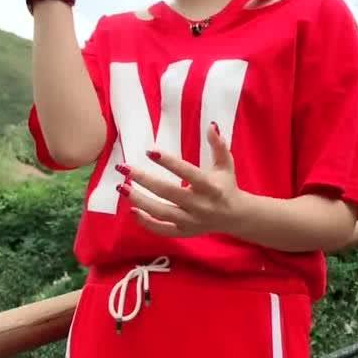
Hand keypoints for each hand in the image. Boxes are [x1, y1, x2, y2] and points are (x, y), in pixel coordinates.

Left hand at [115, 123, 245, 237]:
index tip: (149, 151)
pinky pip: (162, 230)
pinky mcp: (185, 232)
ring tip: (122, 187)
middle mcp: (199, 205)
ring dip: (139, 200)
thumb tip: (211, 125)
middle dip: (144, 180)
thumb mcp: (225, 164)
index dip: (168, 162)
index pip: (187, 172)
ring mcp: (191, 221)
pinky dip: (146, 223)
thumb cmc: (227, 185)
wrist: (236, 217)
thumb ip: (218, 145)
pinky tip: (132, 210)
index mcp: (210, 186)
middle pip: (167, 192)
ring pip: (161, 212)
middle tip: (124, 168)